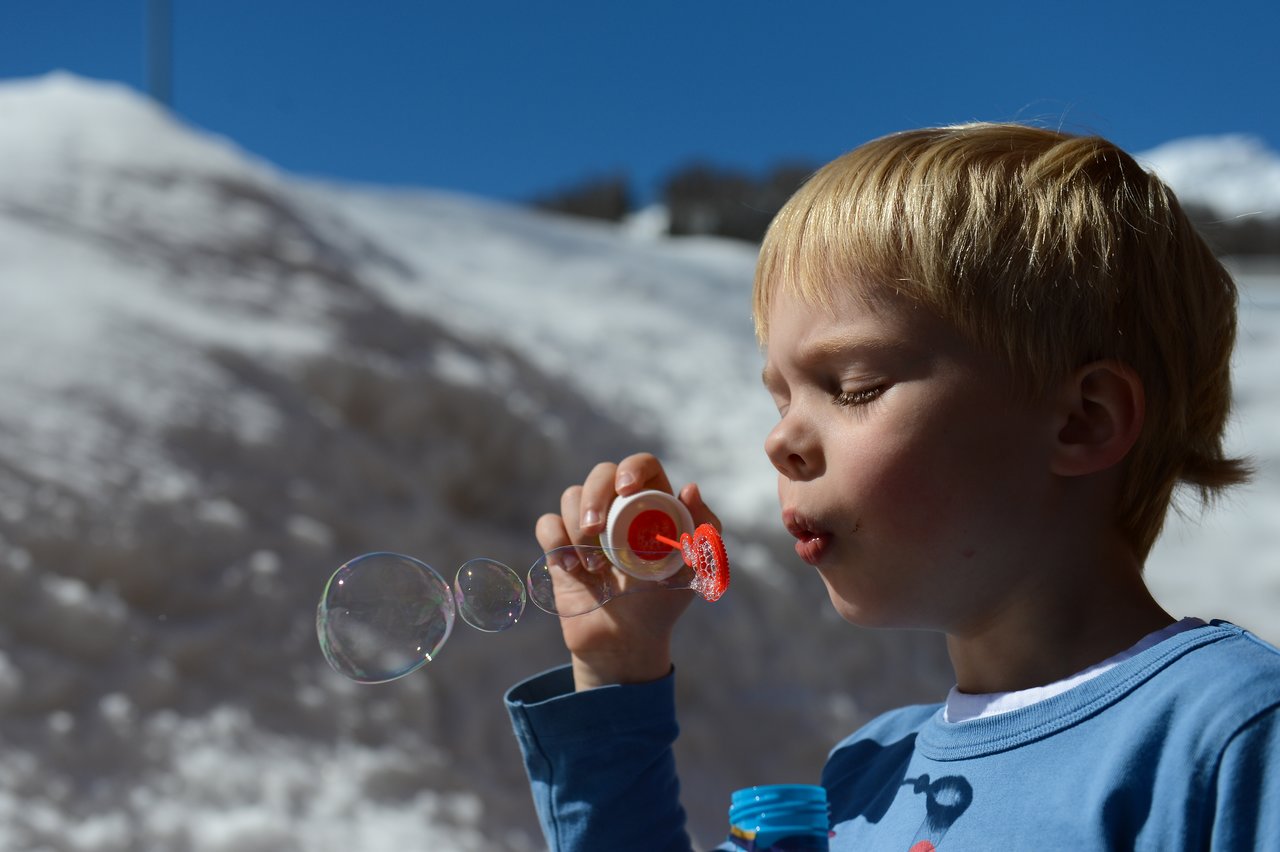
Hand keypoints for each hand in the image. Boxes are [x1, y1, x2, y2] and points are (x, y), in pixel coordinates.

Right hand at [534, 453, 719, 690]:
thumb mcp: (694, 572)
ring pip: (571, 496)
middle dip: (594, 496)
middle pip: (601, 474)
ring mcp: (588, 526)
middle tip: (596, 530)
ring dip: (577, 529)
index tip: (626, 490)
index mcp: (653, 506)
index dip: (632, 469)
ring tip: (594, 567)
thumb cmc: (663, 604)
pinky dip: (556, 541)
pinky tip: (572, 568)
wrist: (625, 643)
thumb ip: (703, 532)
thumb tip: (690, 488)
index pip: (642, 466)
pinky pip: (547, 523)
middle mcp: (619, 509)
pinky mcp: (561, 546)